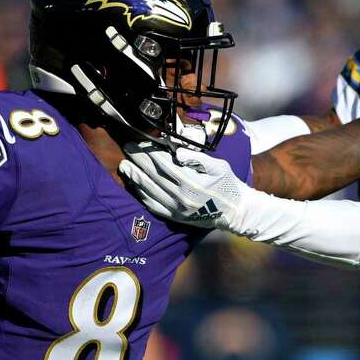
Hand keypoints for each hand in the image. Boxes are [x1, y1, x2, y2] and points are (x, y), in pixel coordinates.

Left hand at [118, 143, 250, 232]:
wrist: (235, 212)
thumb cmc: (228, 185)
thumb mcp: (219, 166)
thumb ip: (198, 158)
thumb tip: (178, 151)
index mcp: (190, 181)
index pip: (162, 163)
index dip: (148, 152)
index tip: (139, 142)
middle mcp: (180, 196)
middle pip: (152, 175)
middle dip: (137, 160)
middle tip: (126, 148)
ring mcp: (176, 209)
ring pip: (149, 190)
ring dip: (135, 177)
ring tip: (124, 166)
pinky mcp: (175, 217)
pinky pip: (153, 206)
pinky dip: (141, 195)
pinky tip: (134, 186)